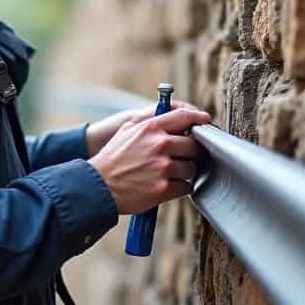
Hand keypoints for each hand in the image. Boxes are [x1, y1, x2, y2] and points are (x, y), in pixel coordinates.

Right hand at [88, 107, 210, 214]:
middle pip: (194, 145)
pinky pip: (185, 187)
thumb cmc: (113, 158)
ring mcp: (163, 168)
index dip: (199, 118)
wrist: (98, 186)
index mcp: (151, 128)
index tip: (206, 121)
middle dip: (192, 152)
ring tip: (170, 174)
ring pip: (191, 168)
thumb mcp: (128, 130)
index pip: (185, 117)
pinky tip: (167, 186)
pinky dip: (180, 187)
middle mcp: (160, 145)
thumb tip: (173, 115)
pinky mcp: (163, 189)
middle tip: (186, 157)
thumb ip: (151, 121)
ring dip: (185, 172)